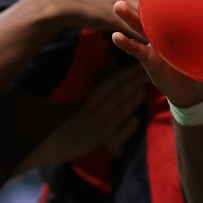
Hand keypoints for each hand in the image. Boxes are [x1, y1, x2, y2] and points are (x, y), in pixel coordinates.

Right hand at [19, 66, 147, 170]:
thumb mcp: (85, 98)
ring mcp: (97, 128)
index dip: (125, 73)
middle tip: (147, 73)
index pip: (109, 83)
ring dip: (131, 102)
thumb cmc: (73, 117)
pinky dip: (125, 129)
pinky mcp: (99, 143)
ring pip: (117, 113)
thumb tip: (113, 58)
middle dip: (132, 83)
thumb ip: (102, 79)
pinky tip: (136, 121)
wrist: (54, 144)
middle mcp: (93, 112)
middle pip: (115, 95)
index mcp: (90, 100)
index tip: (139, 65)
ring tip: (144, 91)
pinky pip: (115, 136)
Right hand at [112, 0, 202, 107]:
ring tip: (117, 5)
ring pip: (138, 25)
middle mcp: (165, 29)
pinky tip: (115, 36)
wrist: (196, 93)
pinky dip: (125, 44)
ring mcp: (155, 44)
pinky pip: (136, 50)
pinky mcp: (149, 60)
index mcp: (181, 24)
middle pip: (152, 4)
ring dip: (127, 16)